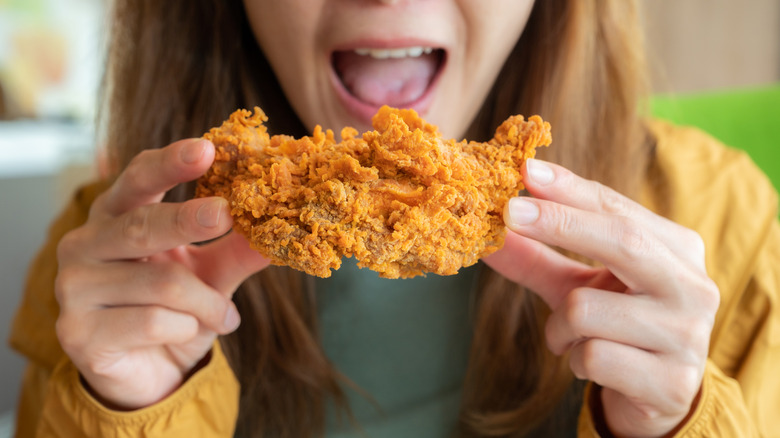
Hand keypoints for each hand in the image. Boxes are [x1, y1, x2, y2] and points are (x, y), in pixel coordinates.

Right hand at [55, 138, 269, 409]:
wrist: (148, 373)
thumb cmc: (175, 310)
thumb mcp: (211, 275)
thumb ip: (237, 251)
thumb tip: (278, 230)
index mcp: (115, 216)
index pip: (138, 178)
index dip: (170, 162)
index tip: (208, 148)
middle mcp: (85, 244)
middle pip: (141, 225)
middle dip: (188, 219)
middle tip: (227, 214)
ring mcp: (74, 288)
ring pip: (161, 283)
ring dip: (207, 302)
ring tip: (224, 316)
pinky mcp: (78, 332)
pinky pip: (151, 321)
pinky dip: (186, 328)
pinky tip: (188, 334)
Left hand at [484, 159, 718, 436]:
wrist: (653, 398)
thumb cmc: (614, 327)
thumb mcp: (576, 286)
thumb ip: (536, 256)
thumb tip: (488, 231)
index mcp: (677, 250)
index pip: (618, 209)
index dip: (569, 190)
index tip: (525, 172)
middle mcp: (692, 286)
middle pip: (621, 240)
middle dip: (558, 224)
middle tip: (509, 214)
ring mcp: (687, 335)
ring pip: (587, 309)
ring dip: (559, 327)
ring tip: (571, 338)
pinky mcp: (671, 381)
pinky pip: (592, 356)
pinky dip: (574, 360)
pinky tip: (591, 366)